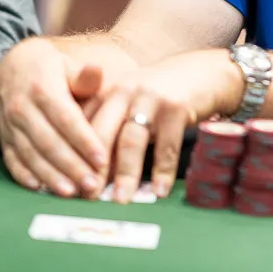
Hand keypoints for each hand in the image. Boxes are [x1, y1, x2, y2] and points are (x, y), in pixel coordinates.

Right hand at [0, 38, 110, 198]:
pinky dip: (23, 175)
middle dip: (71, 166)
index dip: (83, 140)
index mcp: (43, 88)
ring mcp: (9, 124)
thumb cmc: (53, 69)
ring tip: (70, 192)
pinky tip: (39, 188)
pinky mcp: (3, 137)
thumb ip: (84, 76)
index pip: (65, 118)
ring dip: (50, 175)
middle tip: (91, 184)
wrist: (15, 65)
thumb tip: (96, 72)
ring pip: (30, 154)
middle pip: (48, 141)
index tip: (101, 159)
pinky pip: (12, 159)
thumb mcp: (69, 65)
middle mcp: (22, 107)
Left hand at [88, 50, 242, 202]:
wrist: (204, 71)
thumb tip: (90, 176)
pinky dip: (162, 170)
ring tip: (121, 200)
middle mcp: (124, 92)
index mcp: (107, 93)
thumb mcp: (131, 105)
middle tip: (87, 198)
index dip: (73, 157)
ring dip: (125, 174)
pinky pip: (167, 145)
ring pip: (131, 141)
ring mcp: (151, 98)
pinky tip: (159, 190)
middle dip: (93, 169)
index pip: (82, 127)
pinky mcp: (176, 107)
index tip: (68, 186)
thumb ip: (111, 131)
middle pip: (101, 134)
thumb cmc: (161, 95)